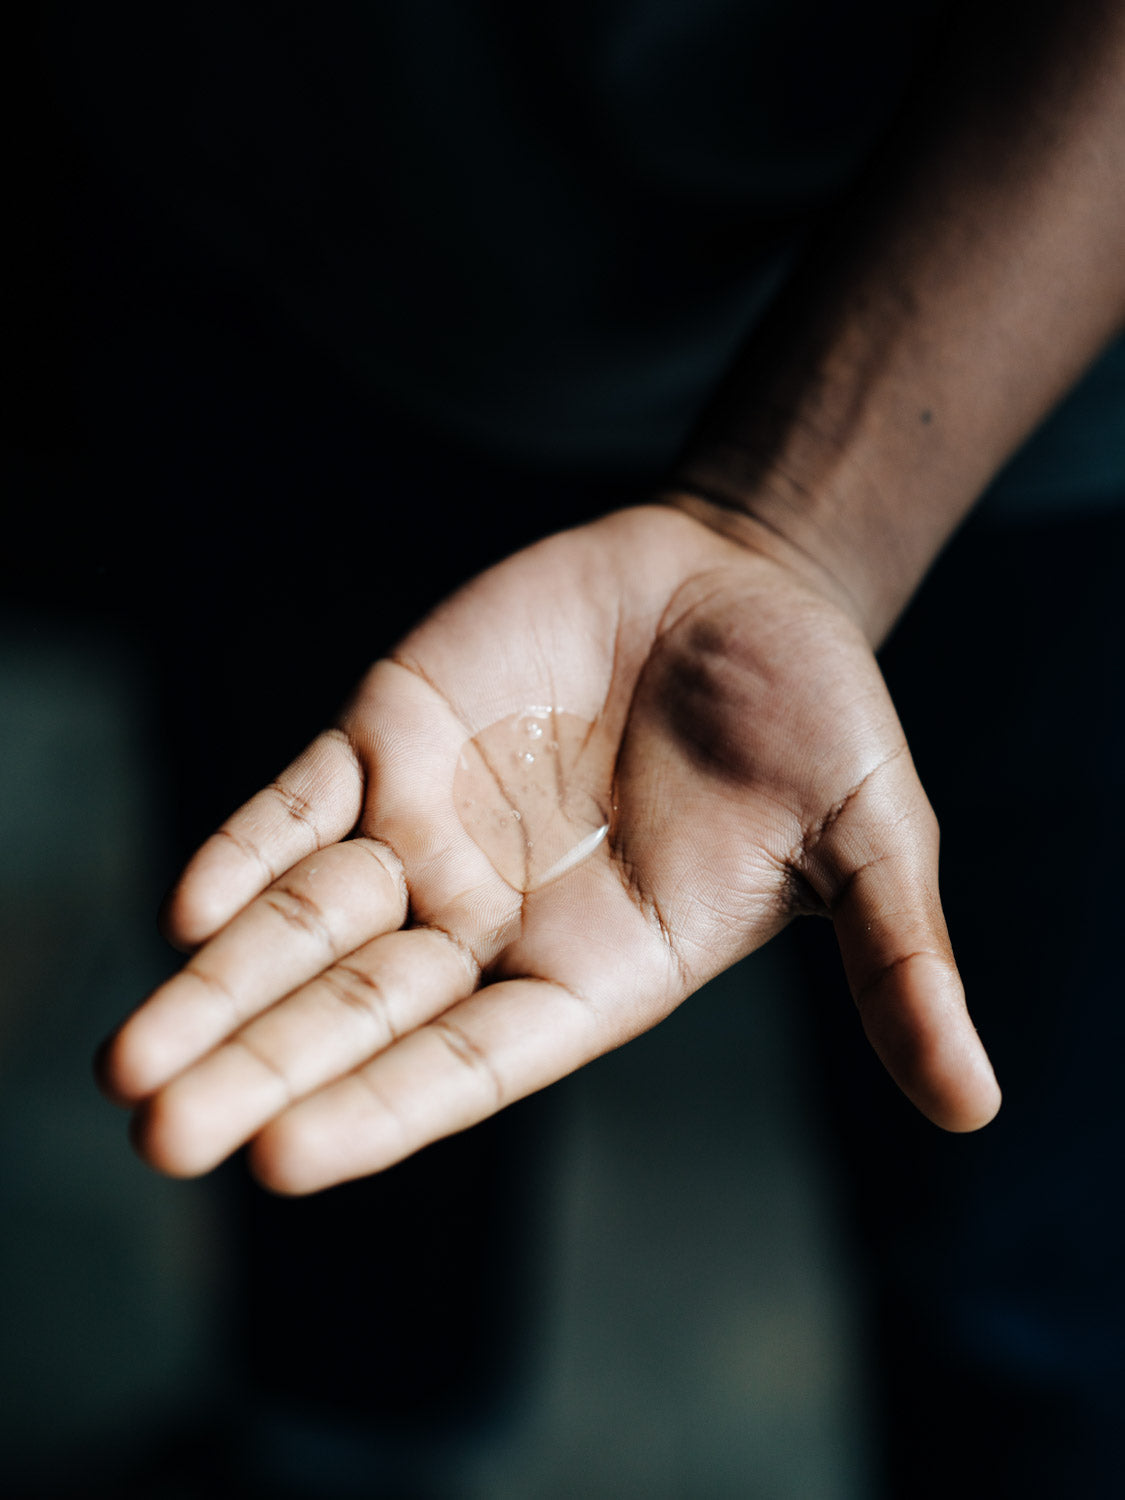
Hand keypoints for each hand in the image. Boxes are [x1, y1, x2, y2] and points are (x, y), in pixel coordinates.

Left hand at [99, 503, 999, 1192]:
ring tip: (127, 1068)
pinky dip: (247, 850)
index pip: (472, 1062)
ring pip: (304, 925)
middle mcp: (494, 918)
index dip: (386, 1109)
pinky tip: (187, 907)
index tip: (286, 1162)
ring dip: (216, 988)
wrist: (743, 585)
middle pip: (359, 1013)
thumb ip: (898, 961)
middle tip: (157, 1140)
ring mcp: (431, 824)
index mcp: (596, 969)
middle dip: (259, 1072)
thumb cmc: (815, 719)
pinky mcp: (392, 733)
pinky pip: (303, 803)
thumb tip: (977, 1103)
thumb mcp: (871, 837)